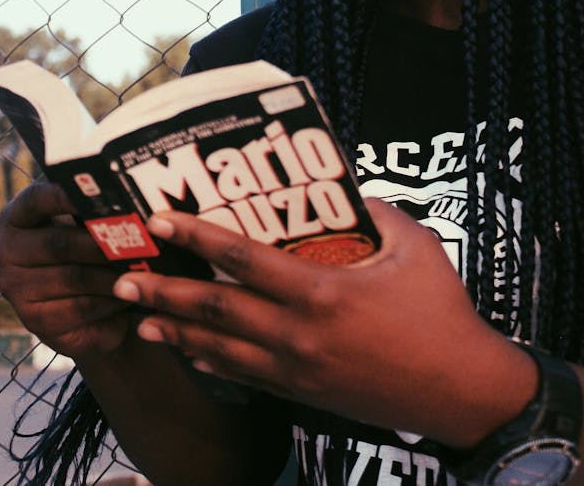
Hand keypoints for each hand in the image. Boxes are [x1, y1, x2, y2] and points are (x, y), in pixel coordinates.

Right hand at [0, 181, 131, 357]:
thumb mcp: (84, 224)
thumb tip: (130, 196)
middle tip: (142, 238)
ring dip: (114, 273)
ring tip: (146, 266)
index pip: (37, 199)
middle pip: (60, 244)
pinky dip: (112, 300)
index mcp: (17, 217)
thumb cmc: (88, 249)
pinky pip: (81, 308)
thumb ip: (94, 210)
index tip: (103, 194)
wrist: (84, 307)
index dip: (68, 196)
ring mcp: (17, 290)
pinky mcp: (36, 323)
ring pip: (75, 278)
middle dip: (104, 242)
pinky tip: (133, 293)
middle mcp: (7, 253)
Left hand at [113, 200, 532, 444]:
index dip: (197, 238)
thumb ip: (374, 213)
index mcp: (321, 292)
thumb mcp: (413, 246)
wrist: (461, 392)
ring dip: (174, 332)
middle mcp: (297, 334)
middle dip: (163, 294)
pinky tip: (189, 351)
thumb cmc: (440, 313)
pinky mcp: (302, 395)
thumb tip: (344, 189)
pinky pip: (243, 377)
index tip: (161, 221)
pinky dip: (209, 361)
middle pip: (214, 311)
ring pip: (219, 349)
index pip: (243, 260)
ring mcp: (296, 371)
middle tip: (122, 279)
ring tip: (137, 317)